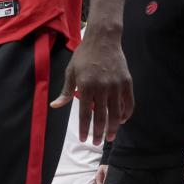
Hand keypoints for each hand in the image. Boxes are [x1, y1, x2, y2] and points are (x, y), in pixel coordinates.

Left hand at [51, 30, 132, 144]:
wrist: (103, 39)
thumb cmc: (84, 56)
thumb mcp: (71, 72)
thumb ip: (66, 92)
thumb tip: (55, 106)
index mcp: (86, 86)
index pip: (85, 113)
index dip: (85, 128)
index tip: (84, 139)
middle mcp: (102, 88)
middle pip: (101, 116)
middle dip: (98, 132)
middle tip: (96, 143)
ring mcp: (116, 85)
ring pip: (116, 112)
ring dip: (113, 127)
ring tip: (109, 137)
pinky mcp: (127, 82)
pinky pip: (128, 102)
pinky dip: (126, 113)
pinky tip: (122, 121)